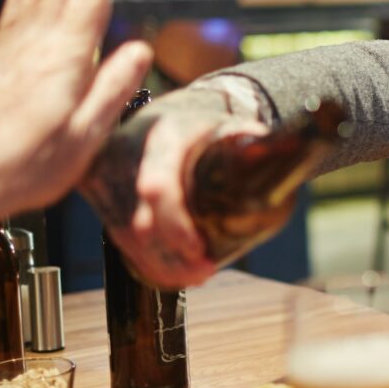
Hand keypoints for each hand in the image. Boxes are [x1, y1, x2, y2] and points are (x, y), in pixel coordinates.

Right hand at [80, 89, 269, 289]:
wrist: (166, 113)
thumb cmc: (205, 123)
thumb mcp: (230, 124)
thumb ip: (256, 145)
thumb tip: (290, 156)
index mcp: (160, 135)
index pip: (157, 187)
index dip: (175, 225)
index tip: (199, 250)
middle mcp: (125, 153)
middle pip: (138, 222)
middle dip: (172, 256)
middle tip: (205, 271)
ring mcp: (105, 174)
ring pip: (126, 235)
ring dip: (161, 264)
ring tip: (197, 274)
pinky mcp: (97, 192)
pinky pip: (117, 235)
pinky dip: (144, 259)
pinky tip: (171, 273)